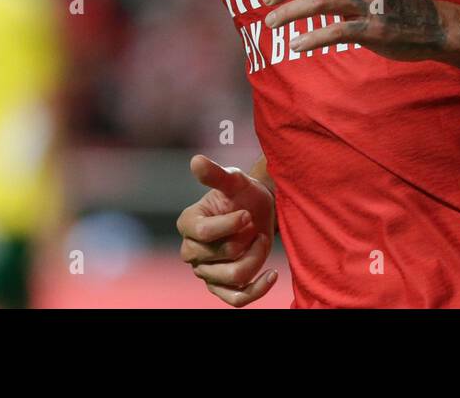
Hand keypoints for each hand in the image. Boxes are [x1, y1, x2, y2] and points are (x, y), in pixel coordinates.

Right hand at [176, 155, 278, 306]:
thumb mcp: (233, 181)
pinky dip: (257, 289)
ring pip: (234, 277)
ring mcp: (205, 271)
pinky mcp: (221, 287)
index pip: (203, 232)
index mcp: (187, 223)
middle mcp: (190, 250)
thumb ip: (215, 174)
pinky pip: (236, 299)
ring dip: (256, 257)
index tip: (247, 214)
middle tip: (254, 224)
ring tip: (261, 239)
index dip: (229, 225)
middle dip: (245, 240)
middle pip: (221, 256)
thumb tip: (195, 161)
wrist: (258, 211)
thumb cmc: (243, 193)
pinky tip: (272, 274)